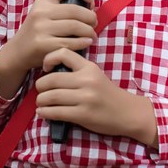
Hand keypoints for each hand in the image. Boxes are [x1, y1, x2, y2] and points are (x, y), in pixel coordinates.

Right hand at [0, 0, 96, 77]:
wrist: (18, 51)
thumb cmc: (37, 31)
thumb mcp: (43, 13)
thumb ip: (61, 7)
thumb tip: (90, 7)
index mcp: (43, 1)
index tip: (90, 2)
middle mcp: (41, 12)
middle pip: (76, 10)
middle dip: (91, 17)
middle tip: (94, 24)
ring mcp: (41, 28)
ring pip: (75, 26)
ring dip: (89, 32)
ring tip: (92, 36)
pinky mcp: (43, 44)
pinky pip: (70, 42)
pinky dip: (83, 43)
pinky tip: (87, 43)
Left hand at [36, 49, 156, 145]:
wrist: (128, 113)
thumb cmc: (108, 94)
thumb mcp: (95, 75)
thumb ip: (76, 71)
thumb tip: (48, 73)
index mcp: (89, 67)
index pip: (62, 53)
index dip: (48, 59)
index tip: (45, 68)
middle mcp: (87, 80)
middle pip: (51, 79)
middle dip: (40, 86)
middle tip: (39, 90)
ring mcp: (85, 98)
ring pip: (51, 96)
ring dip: (41, 101)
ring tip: (40, 103)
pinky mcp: (84, 114)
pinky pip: (57, 112)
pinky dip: (45, 113)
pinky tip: (43, 112)